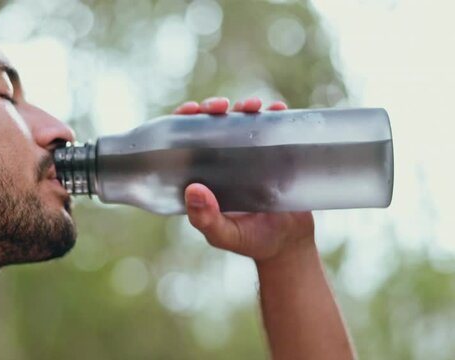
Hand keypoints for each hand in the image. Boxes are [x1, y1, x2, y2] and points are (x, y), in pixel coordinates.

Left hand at [174, 97, 313, 261]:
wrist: (290, 245)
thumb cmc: (251, 241)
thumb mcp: (224, 234)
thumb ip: (206, 219)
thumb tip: (193, 190)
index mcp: (204, 174)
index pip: (186, 139)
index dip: (185, 120)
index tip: (191, 110)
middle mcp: (224, 160)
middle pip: (213, 123)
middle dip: (214, 108)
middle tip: (220, 107)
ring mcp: (251, 155)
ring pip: (242, 120)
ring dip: (245, 107)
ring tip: (252, 107)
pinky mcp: (275, 154)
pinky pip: (273, 127)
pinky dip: (275, 114)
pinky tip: (278, 109)